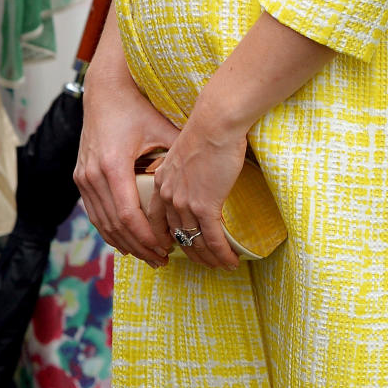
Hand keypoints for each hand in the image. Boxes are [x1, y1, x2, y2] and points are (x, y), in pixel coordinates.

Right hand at [74, 16, 178, 267]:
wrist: (104, 89)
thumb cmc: (136, 106)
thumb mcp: (160, 128)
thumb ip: (178, 152)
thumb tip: (211, 172)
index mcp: (113, 165)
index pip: (129, 215)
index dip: (147, 237)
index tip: (166, 249)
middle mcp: (93, 175)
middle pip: (115, 226)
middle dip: (138, 246)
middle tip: (161, 260)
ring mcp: (83, 177)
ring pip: (102, 223)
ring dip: (124, 242)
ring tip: (147, 254)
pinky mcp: (81, 177)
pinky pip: (94, 213)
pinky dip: (110, 230)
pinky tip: (126, 240)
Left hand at [144, 105, 247, 271]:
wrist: (215, 122)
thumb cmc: (206, 129)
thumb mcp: (185, 152)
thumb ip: (184, 169)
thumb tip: (196, 176)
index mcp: (161, 181)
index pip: (155, 219)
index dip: (162, 237)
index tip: (169, 247)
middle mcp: (168, 196)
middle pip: (175, 235)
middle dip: (189, 252)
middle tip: (200, 261)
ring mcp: (185, 203)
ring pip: (195, 241)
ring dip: (209, 257)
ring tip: (220, 265)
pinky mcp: (205, 206)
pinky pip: (213, 239)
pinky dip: (222, 254)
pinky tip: (231, 261)